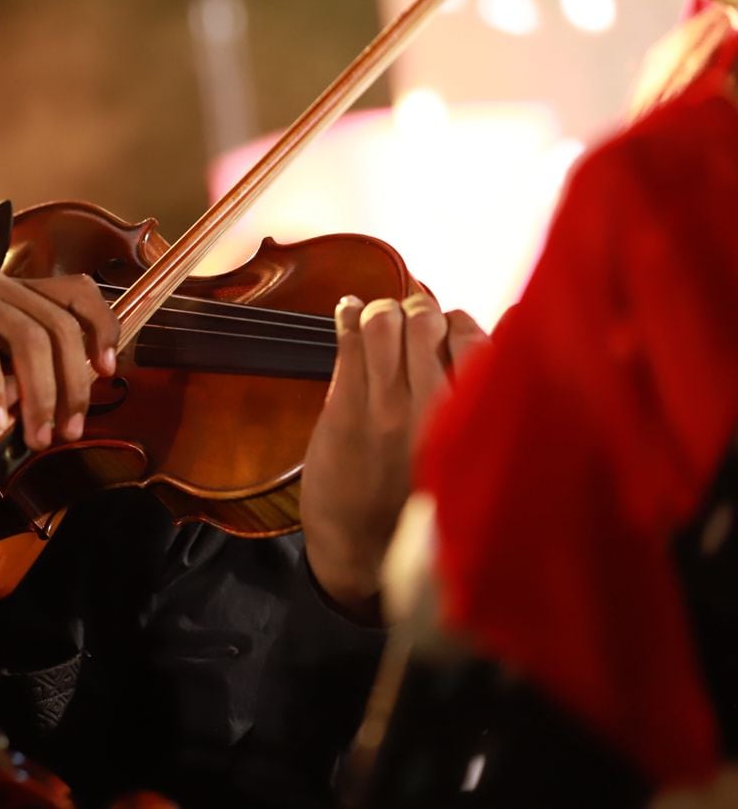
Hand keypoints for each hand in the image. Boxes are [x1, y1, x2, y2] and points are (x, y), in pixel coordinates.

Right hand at [0, 265, 119, 449]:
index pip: (78, 294)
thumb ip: (16, 382)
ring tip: (35, 435)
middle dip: (73, 384)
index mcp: (11, 292)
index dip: (102, 329)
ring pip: (27, 336)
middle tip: (67, 430)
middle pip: (59, 325)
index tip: (106, 373)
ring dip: (39, 394)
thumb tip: (56, 399)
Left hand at [300, 293, 487, 619]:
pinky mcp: (344, 409)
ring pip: (387, 321)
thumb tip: (516, 332)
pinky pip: (348, 341)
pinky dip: (347, 315)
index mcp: (471, 424)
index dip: (462, 324)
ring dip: (383, 311)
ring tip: (380, 321)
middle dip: (420, 308)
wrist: (362, 551)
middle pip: (431, 321)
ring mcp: (385, 407)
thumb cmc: (422, 508)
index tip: (450, 326)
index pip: (480, 343)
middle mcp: (433, 411)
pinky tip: (347, 312)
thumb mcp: (473, 466)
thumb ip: (493, 406)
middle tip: (411, 317)